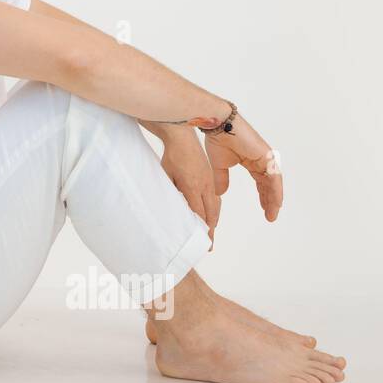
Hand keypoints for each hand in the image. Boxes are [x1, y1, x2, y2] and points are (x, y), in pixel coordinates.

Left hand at [158, 129, 220, 245]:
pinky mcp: (210, 176)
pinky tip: (210, 213)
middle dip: (211, 231)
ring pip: (215, 206)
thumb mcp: (167, 177)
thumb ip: (171, 194)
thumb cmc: (172, 157)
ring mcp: (209, 181)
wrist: (183, 137)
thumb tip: (173, 211)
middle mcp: (205, 186)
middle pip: (211, 214)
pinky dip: (214, 209)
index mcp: (193, 188)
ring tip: (210, 232)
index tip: (206, 244)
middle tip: (209, 245)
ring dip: (213, 220)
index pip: (200, 215)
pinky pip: (215, 197)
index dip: (203, 231)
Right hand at [199, 113, 282, 222]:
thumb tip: (220, 193)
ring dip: (274, 199)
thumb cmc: (218, 139)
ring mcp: (266, 157)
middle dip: (270, 200)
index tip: (264, 209)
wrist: (219, 124)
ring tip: (273, 213)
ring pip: (273, 183)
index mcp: (252, 161)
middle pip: (269, 184)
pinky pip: (274, 176)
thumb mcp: (219, 166)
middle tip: (270, 215)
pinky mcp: (267, 155)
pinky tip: (276, 202)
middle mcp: (261, 160)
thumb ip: (222, 179)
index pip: (261, 182)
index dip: (263, 196)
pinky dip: (276, 190)